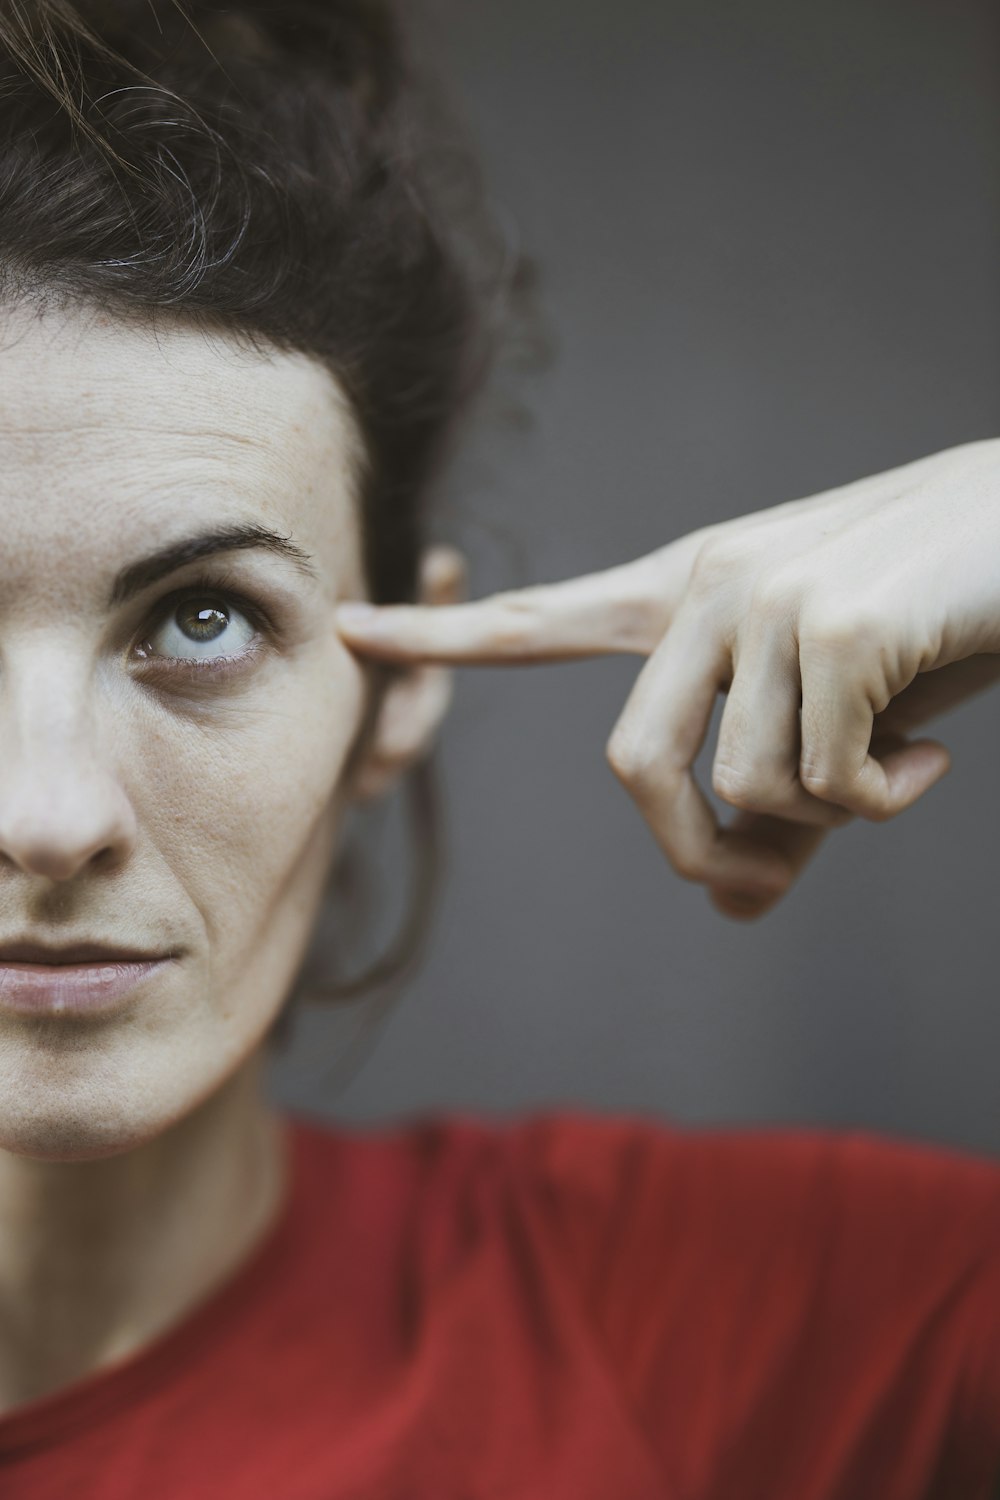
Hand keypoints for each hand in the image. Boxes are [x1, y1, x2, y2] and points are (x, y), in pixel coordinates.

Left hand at [336, 440, 999, 918]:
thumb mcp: (836, 717)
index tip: (347, 628)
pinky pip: (824, 784)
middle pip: (631, 768)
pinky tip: (928, 749)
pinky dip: (882, 800)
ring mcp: (765, 598)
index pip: (541, 618)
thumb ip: (774, 803)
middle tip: (772, 873)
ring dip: (829, 817)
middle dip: (699, 850)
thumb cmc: (933, 621)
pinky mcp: (831, 624)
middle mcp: (708, 586)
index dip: (443, 635)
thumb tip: (730, 904)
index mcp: (688, 593)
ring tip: (895, 764)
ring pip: (747, 787)